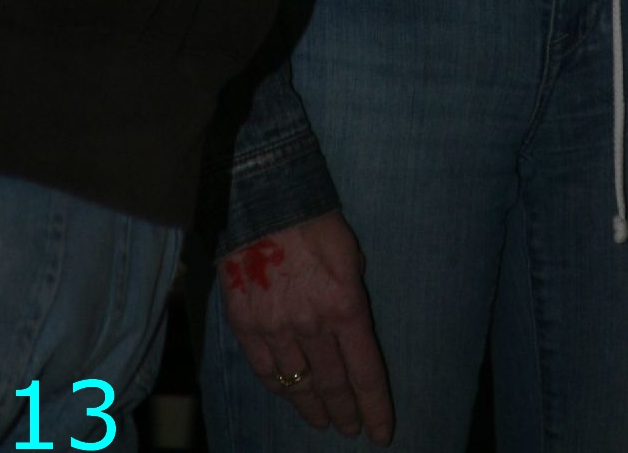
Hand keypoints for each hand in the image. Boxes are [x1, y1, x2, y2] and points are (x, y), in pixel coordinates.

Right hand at [219, 212, 394, 440]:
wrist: (261, 197)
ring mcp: (276, 328)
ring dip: (313, 408)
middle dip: (346, 412)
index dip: (375, 406)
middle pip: (333, 385)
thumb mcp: (350, 253)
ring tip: (323, 422)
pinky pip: (265, 370)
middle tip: (351, 430)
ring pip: (298, 384)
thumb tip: (348, 321)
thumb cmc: (313, 218)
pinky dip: (279, 388)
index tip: (381, 433)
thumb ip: (351, 293)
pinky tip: (289, 395)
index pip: (365, 371)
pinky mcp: (245, 325)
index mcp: (345, 305)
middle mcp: (312, 325)